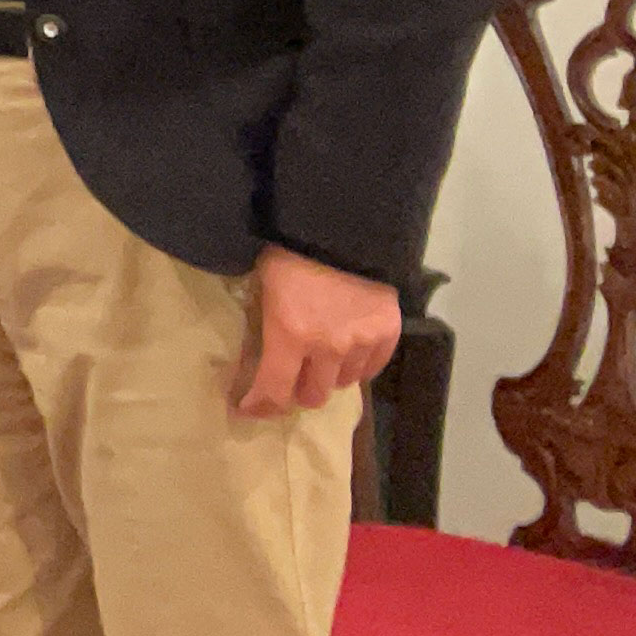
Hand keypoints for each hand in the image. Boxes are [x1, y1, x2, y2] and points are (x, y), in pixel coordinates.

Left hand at [242, 245, 403, 416]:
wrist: (345, 227)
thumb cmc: (292, 250)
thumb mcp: (264, 284)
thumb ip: (266, 322)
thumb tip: (259, 349)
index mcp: (290, 335)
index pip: (274, 390)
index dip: (260, 405)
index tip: (248, 409)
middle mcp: (328, 347)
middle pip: (313, 395)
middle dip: (296, 392)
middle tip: (289, 381)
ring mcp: (361, 342)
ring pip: (343, 383)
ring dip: (328, 377)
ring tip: (321, 361)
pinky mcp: (388, 333)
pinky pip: (372, 367)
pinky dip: (358, 366)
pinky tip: (348, 353)